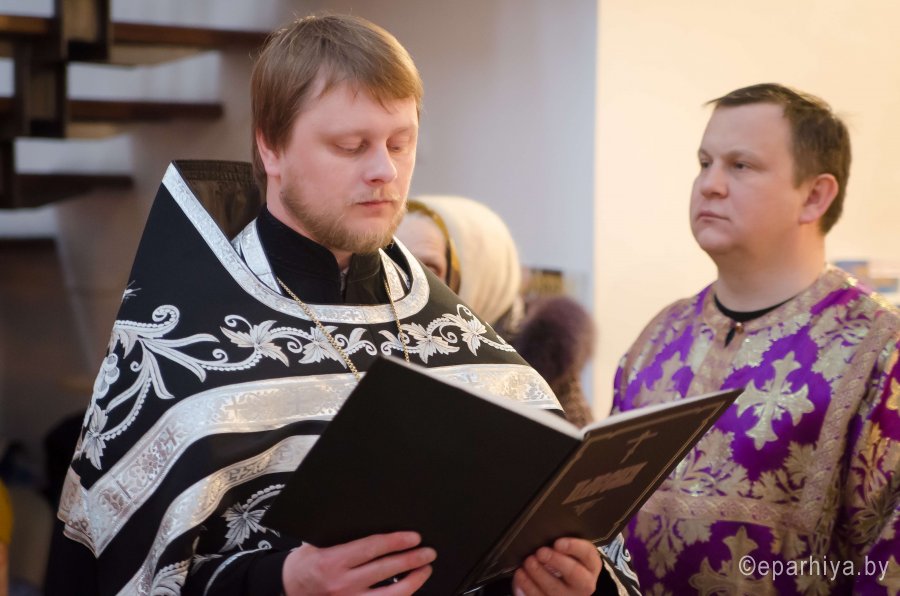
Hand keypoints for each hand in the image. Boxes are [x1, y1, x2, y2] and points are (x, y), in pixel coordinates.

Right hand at [282, 531, 435, 594]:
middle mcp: (342, 584)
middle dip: (411, 559)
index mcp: (332, 561)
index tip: (413, 537)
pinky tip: (409, 587)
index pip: (371, 548)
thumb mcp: (315, 542)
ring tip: (425, 569)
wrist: (287, 589)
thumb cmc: (304, 563)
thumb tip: (372, 517)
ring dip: (412, 581)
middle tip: (429, 551)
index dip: (395, 542)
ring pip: (389, 594)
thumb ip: (341, 533)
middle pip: (385, 570)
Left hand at [512, 537, 602, 595]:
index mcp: (590, 565)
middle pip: (574, 573)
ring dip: (538, 574)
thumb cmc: (565, 561)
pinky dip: (526, 587)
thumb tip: (544, 533)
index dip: (573, 547)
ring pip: (554, 590)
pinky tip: (521, 575)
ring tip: (527, 563)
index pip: (588, 554)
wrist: (566, 584)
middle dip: (555, 561)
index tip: (558, 543)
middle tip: (540, 552)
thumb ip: (562, 543)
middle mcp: (584, 584)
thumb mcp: (570, 550)